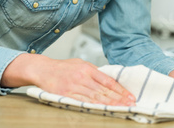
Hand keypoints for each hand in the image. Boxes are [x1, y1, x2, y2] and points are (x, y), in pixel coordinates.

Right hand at [2, 54, 135, 105]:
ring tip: (120, 108)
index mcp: (87, 68)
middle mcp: (82, 76)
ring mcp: (74, 86)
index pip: (108, 80)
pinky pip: (82, 101)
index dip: (120, 89)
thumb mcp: (79, 63)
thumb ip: (93, 71)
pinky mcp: (66, 94)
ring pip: (95, 97)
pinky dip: (94, 106)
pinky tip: (102, 109)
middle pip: (104, 90)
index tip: (129, 95)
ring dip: (109, 103)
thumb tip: (107, 79)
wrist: (43, 69)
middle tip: (130, 103)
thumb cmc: (62, 67)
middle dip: (118, 98)